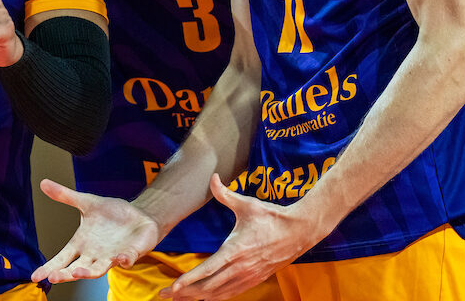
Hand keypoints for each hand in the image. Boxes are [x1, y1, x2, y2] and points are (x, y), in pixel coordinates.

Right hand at [30, 179, 160, 283]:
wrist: (138, 215)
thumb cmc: (112, 213)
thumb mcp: (86, 202)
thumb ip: (65, 196)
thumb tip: (43, 182)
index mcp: (81, 244)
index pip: (62, 259)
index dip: (49, 267)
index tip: (35, 276)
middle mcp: (94, 254)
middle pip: (76, 269)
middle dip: (65, 275)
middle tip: (53, 277)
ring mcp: (111, 256)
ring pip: (98, 270)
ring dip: (88, 273)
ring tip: (78, 273)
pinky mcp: (130, 253)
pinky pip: (126, 259)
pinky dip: (124, 260)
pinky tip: (120, 259)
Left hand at [160, 175, 323, 300]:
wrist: (300, 232)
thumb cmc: (272, 217)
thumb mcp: (247, 204)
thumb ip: (225, 193)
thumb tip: (212, 177)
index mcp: (236, 250)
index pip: (208, 269)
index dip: (189, 279)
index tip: (173, 286)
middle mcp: (241, 267)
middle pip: (209, 286)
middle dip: (185, 293)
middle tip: (164, 295)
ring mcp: (249, 276)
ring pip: (219, 294)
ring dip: (198, 297)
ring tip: (178, 299)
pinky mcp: (255, 280)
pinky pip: (231, 293)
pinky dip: (215, 297)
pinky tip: (203, 298)